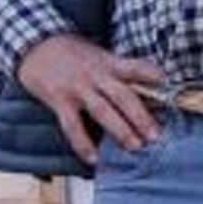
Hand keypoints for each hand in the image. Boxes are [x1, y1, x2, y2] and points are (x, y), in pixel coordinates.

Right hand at [16, 32, 167, 165]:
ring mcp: (77, 88)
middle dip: (141, 117)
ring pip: (103, 111)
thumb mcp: (98, 55)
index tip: (169, 87)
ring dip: (120, 130)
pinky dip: (84, 143)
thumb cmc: (70, 52)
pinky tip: (94, 158)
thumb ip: (117, 71)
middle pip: (123, 95)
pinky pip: (73, 125)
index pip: (136, 67)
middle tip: (156, 136)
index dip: (153, 76)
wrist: (34, 45)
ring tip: (135, 147)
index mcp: (108, 63)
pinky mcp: (59, 99)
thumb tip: (145, 90)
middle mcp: (96, 75)